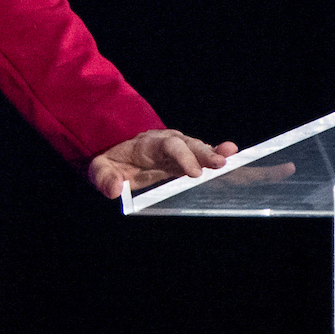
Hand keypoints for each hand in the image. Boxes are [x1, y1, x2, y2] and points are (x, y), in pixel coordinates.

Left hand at [89, 129, 239, 199]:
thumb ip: (105, 178)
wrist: (120, 154)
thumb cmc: (113, 162)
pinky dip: (216, 157)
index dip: (183, 157)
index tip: (194, 172)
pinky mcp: (187, 159)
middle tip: (220, 164)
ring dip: (215, 154)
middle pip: (189, 144)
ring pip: (199, 148)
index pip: (168, 146)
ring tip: (233, 157)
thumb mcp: (101, 168)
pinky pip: (203, 157)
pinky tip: (234, 160)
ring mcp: (180, 150)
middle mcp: (168, 142)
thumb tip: (114, 191)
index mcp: (149, 143)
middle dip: (204, 154)